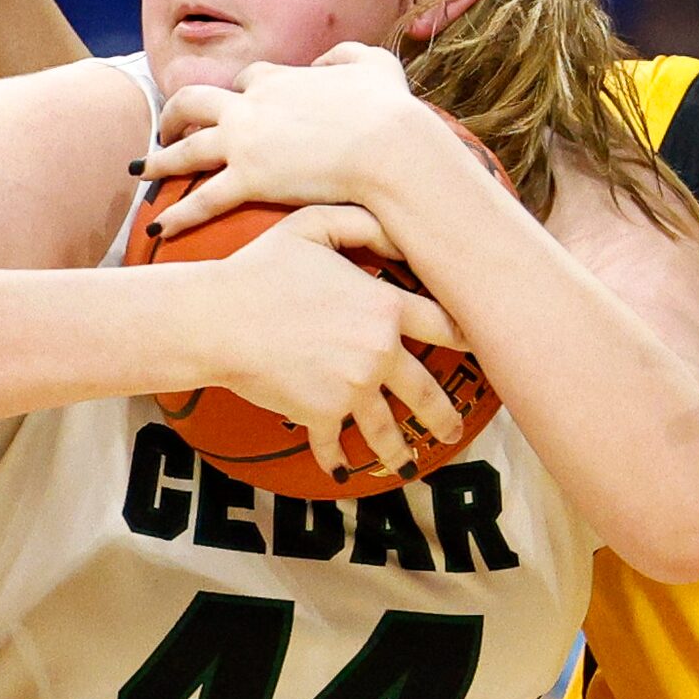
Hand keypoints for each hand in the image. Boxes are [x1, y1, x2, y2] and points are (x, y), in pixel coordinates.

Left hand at [139, 43, 426, 237]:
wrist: (387, 144)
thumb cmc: (389, 108)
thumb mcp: (373, 63)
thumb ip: (345, 55)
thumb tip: (323, 62)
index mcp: (277, 79)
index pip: (247, 80)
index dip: (240, 92)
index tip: (236, 103)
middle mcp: (249, 106)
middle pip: (195, 103)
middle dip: (175, 114)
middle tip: (165, 129)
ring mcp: (244, 143)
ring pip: (186, 149)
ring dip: (160, 160)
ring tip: (141, 171)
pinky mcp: (248, 180)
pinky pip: (202, 199)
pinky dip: (177, 214)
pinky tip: (158, 227)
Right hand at [205, 205, 469, 482]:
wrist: (218, 319)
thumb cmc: (261, 268)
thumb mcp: (312, 226)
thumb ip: (361, 225)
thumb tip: (400, 237)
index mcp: (384, 307)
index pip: (442, 326)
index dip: (466, 337)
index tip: (480, 351)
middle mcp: (378, 353)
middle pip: (425, 390)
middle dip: (443, 414)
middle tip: (453, 429)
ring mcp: (352, 389)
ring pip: (387, 428)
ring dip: (399, 451)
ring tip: (408, 464)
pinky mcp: (322, 415)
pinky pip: (335, 443)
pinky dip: (338, 461)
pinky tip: (343, 473)